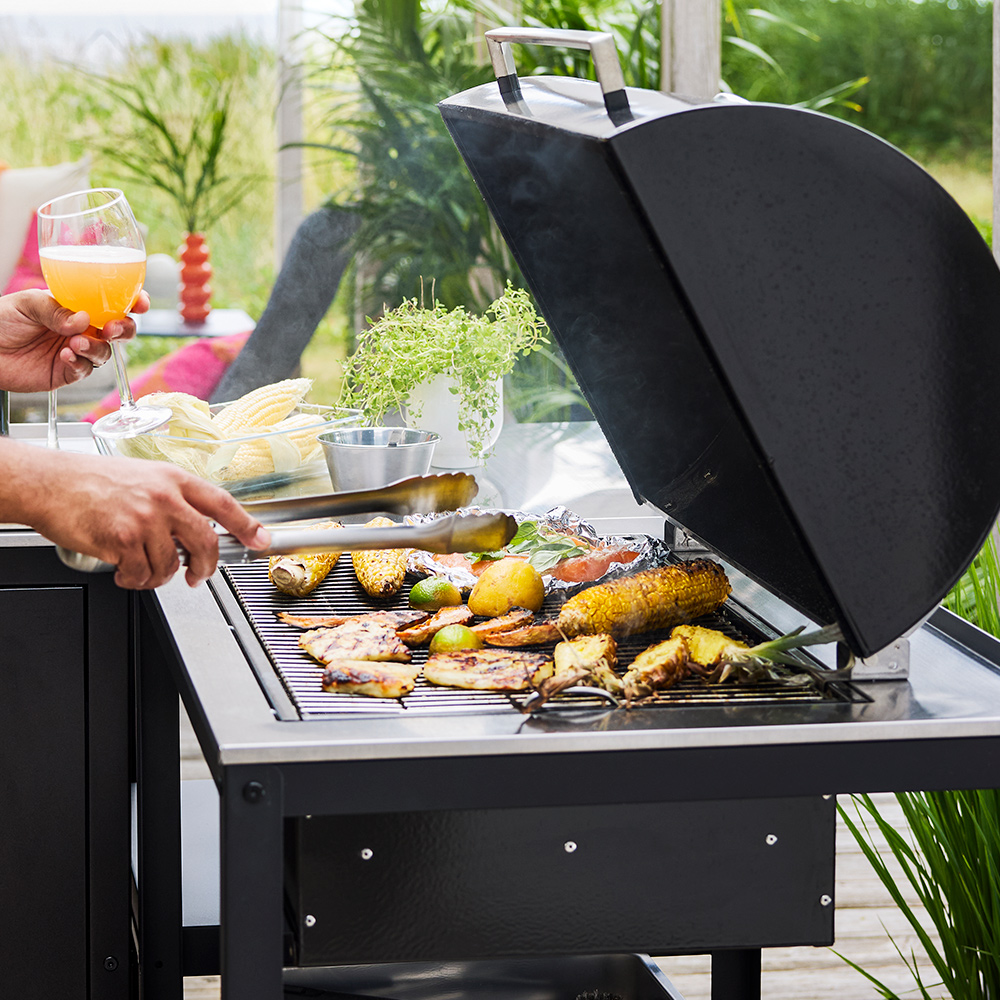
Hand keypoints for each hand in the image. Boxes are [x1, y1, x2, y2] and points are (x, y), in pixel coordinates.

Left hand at [0, 288, 149, 392]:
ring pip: (105, 353)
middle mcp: (82, 329)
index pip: (112, 303)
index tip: (140, 303)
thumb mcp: (27, 302)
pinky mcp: (68, 373)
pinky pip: (85, 371)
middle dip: (124, 330)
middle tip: (112, 329)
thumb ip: (55, 309)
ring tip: (75, 343)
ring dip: (96, 348)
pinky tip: (64, 356)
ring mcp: (77, 351)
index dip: (133, 302)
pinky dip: (79, 363)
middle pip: (120, 331)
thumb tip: (83, 319)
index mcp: (77, 306)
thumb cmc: (1, 319)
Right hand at [3, 442, 269, 588]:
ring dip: (158, 575)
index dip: (247, 525)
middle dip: (206, 566)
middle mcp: (165, 497)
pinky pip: (142, 575)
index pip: (223, 503)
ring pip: (171, 565)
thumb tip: (197, 530)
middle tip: (198, 575)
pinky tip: (122, 569)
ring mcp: (145, 518)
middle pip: (206, 541)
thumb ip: (174, 500)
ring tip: (140, 565)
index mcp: (174, 479)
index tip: (261, 540)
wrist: (49, 483)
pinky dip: (134, 579)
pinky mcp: (123, 539)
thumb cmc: (91, 480)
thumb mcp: (144, 477)